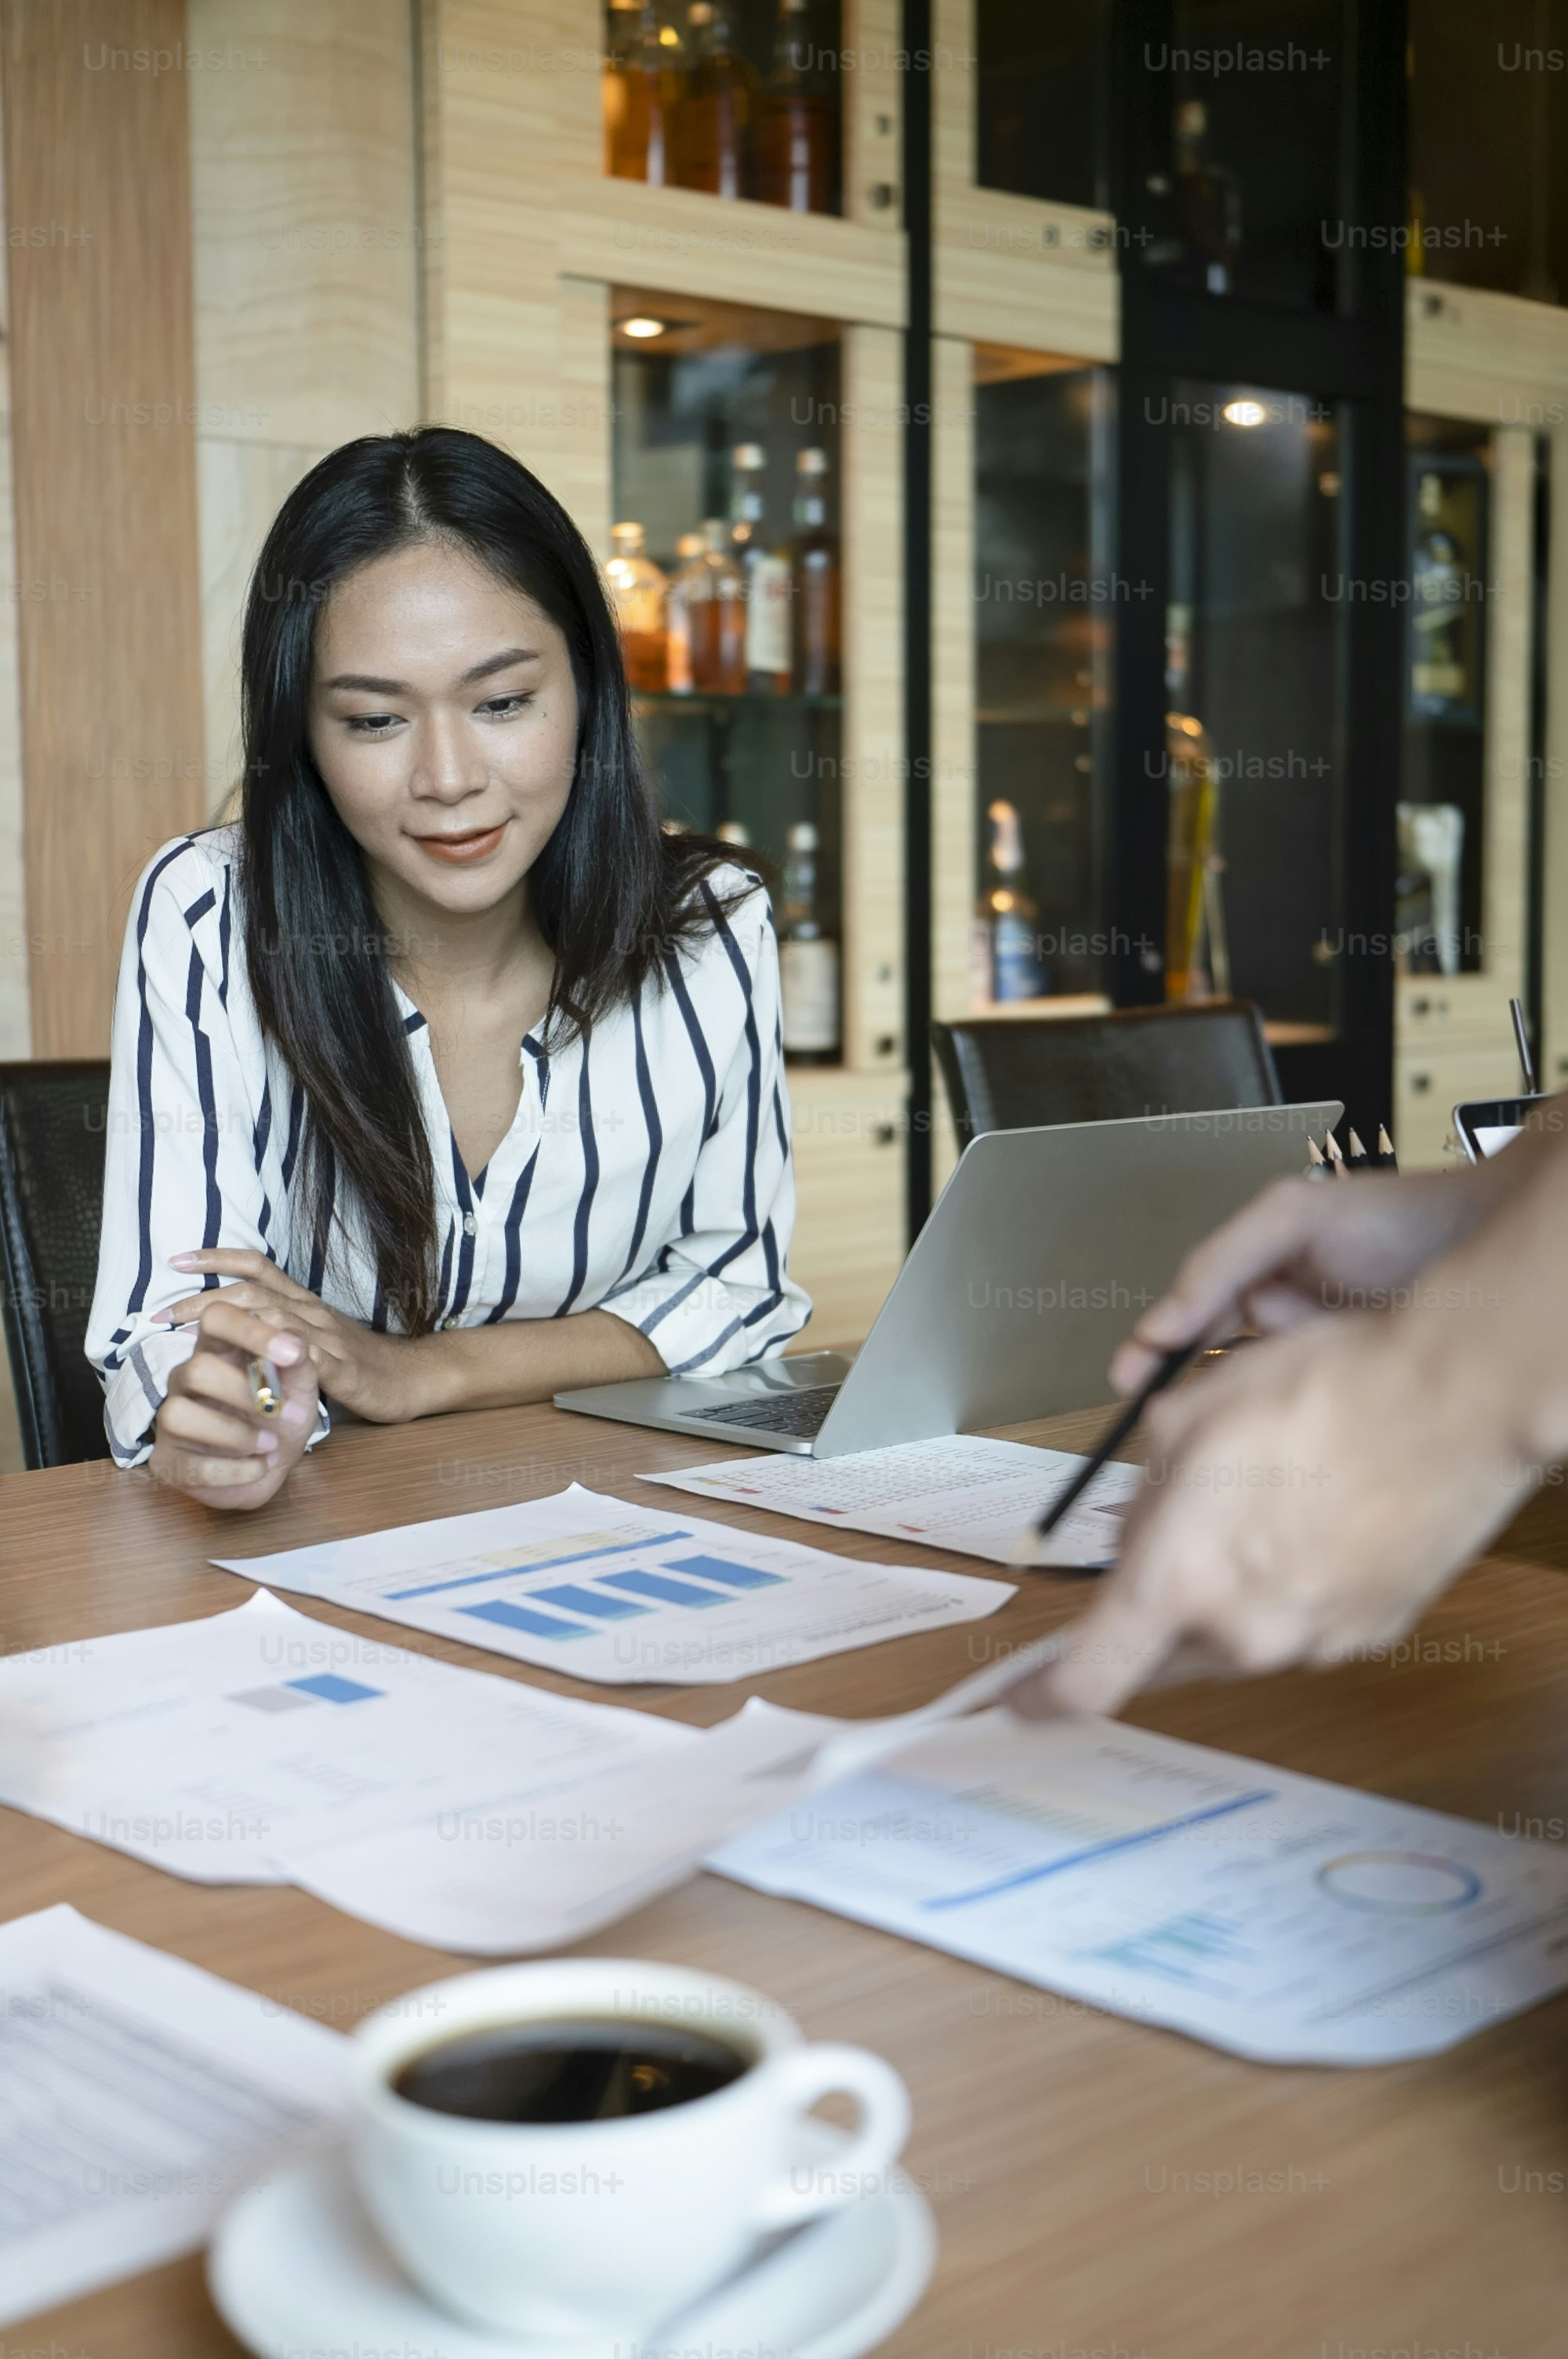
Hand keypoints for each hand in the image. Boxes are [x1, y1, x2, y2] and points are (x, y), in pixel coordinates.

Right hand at [150, 1296, 317, 1510]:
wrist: (273, 1463)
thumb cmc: (281, 1415)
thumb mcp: (301, 1388)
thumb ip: (300, 1363)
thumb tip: (295, 1342)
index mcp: (218, 1351)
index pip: (216, 1318)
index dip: (249, 1330)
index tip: (290, 1352)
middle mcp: (186, 1378)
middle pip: (196, 1368)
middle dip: (246, 1393)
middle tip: (286, 1413)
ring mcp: (171, 1419)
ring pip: (179, 1414)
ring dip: (235, 1434)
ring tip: (271, 1445)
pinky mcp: (168, 1462)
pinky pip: (190, 1465)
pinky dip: (235, 1470)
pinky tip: (260, 1466)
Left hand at [165, 1250, 413, 1422]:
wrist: (410, 1377)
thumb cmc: (356, 1363)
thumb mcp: (310, 1340)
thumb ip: (275, 1332)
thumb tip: (225, 1334)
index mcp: (302, 1303)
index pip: (258, 1266)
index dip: (216, 1257)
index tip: (175, 1260)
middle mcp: (310, 1312)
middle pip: (252, 1291)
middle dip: (201, 1299)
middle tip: (160, 1315)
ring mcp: (326, 1338)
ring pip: (273, 1317)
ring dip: (227, 1324)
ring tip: (188, 1339)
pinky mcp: (341, 1368)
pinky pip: (303, 1357)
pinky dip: (273, 1358)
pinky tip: (243, 1368)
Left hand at [1009, 1303, 1527, 1720]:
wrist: (1455, 1399)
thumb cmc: (1323, 1391)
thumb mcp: (1187, 1418)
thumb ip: (1142, 1494)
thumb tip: (1134, 1530)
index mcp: (1180, 1581)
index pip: (1089, 1677)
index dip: (1042, 1695)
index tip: (1019, 1700)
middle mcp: (1244, 1631)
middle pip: (1162, 1650)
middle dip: (1148, 1604)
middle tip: (1166, 1533)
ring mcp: (1313, 1640)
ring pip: (1231, 1635)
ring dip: (1220, 1589)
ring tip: (1257, 1500)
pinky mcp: (1367, 1632)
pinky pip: (1295, 1623)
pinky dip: (1282, 1585)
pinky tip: (1307, 1518)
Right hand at [1110, 1164, 1504, 1396]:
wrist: (1484, 1243)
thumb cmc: (1401, 1218)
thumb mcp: (1291, 1217)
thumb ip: (1219, 1261)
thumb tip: (1167, 1320)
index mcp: (1258, 1278)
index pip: (1188, 1321)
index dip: (1154, 1351)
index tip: (1127, 1380)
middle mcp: (1284, 1321)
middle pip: (1216, 1366)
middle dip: (1200, 1387)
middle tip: (1178, 1414)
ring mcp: (1317, 1359)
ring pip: (1257, 1394)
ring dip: (1250, 1399)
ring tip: (1265, 1397)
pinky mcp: (1350, 1390)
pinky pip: (1301, 1412)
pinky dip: (1292, 1414)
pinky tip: (1300, 1409)